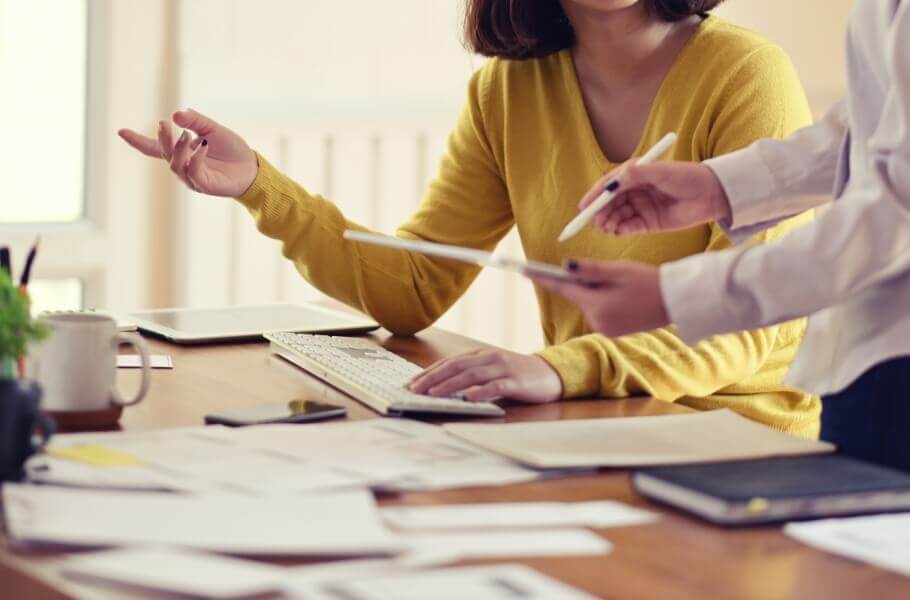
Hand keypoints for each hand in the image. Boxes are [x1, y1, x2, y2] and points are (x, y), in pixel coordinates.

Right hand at [118, 108, 258, 196]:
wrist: (251, 167)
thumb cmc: (231, 149)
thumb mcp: (213, 129)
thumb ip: (196, 122)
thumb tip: (176, 114)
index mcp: (181, 153)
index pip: (155, 148)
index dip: (138, 141)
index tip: (120, 131)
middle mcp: (183, 166)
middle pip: (164, 154)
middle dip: (162, 139)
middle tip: (164, 124)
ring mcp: (192, 178)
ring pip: (175, 165)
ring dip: (178, 149)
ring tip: (187, 136)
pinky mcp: (204, 185)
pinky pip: (193, 172)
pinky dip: (195, 158)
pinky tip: (201, 145)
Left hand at [408, 349, 562, 403]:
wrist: (550, 373)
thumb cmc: (516, 375)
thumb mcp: (490, 371)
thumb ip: (470, 376)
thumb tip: (442, 388)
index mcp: (480, 355)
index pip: (449, 362)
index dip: (429, 372)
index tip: (411, 383)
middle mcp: (488, 358)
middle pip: (456, 367)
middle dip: (433, 378)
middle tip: (414, 390)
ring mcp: (502, 368)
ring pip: (472, 375)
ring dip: (450, 385)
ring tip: (433, 393)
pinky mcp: (516, 381)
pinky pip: (496, 386)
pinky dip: (481, 391)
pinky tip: (469, 398)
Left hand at [531, 259, 668, 337]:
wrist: (675, 301)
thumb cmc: (648, 281)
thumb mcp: (618, 270)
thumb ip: (590, 269)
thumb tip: (565, 266)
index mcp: (596, 305)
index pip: (562, 288)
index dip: (541, 278)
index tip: (523, 270)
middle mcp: (597, 321)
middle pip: (578, 295)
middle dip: (581, 281)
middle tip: (602, 270)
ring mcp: (606, 329)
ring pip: (590, 303)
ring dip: (596, 291)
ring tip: (622, 283)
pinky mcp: (614, 331)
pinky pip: (601, 311)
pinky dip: (605, 300)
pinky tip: (623, 294)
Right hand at [579, 161, 731, 235]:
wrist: (713, 194)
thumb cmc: (687, 176)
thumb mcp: (659, 171)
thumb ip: (633, 175)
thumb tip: (609, 183)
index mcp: (634, 174)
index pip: (608, 185)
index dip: (594, 196)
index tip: (583, 207)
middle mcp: (634, 190)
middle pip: (609, 203)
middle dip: (600, 212)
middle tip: (596, 221)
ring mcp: (640, 207)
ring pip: (616, 216)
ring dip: (608, 222)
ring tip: (608, 226)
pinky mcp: (648, 223)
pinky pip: (627, 227)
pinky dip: (620, 230)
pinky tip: (617, 231)